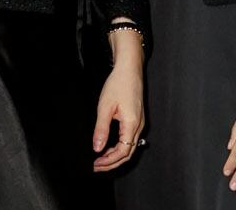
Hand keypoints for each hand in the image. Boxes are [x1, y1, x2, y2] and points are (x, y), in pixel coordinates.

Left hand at [93, 24, 144, 172]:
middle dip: (112, 162)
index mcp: (132, 123)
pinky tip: (109, 146)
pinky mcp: (137, 118)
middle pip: (128, 152)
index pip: (122, 151)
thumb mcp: (105, 107)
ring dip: (115, 156)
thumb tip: (97, 148)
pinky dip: (119, 147)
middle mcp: (139, 125)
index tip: (96, 164)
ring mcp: (139, 122)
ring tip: (101, 158)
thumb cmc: (118, 84)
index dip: (109, 161)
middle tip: (96, 166)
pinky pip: (130, 138)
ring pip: (129, 146)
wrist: (129, 69)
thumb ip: (101, 129)